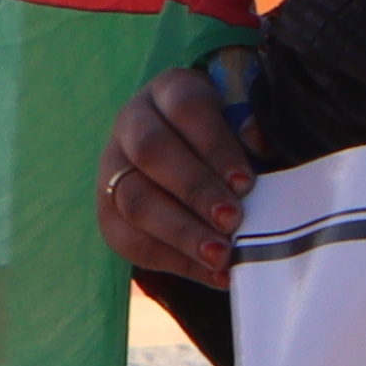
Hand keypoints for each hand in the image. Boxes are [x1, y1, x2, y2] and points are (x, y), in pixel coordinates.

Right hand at [100, 61, 259, 281]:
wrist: (188, 157)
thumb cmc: (230, 137)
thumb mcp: (245, 121)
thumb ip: (253, 128)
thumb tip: (258, 141)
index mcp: (170, 91)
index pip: (187, 109)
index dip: (215, 146)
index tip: (245, 182)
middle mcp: (132, 123)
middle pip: (152, 152)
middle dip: (194, 190)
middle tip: (232, 219)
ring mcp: (112, 167)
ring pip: (134, 200)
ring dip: (180, 231)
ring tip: (221, 255)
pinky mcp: (107, 211)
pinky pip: (128, 240)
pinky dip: (173, 261)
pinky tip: (211, 274)